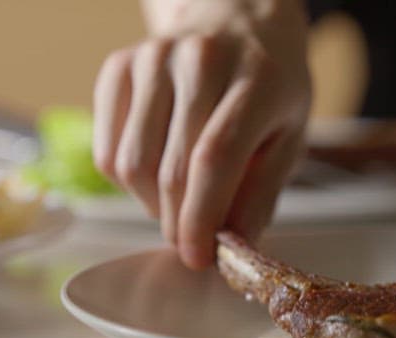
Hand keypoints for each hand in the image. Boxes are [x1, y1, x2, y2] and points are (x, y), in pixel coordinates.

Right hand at [93, 0, 310, 268]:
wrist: (237, 22)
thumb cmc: (268, 83)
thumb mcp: (289, 135)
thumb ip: (261, 194)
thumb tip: (230, 249)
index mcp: (256, 78)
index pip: (214, 158)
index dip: (201, 218)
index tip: (198, 257)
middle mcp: (199, 59)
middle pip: (169, 168)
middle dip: (177, 222)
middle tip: (189, 238)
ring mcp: (152, 58)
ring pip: (131, 163)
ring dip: (150, 204)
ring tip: (177, 200)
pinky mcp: (118, 66)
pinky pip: (106, 148)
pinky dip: (125, 179)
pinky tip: (155, 171)